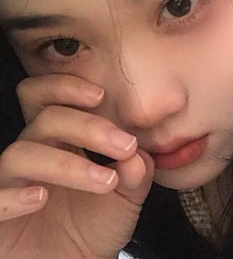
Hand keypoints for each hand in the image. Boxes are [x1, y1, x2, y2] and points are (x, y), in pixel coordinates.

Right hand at [0, 74, 153, 258]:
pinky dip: (13, 196)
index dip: (65, 87)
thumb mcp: (125, 198)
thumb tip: (138, 155)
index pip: (48, 99)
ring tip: (106, 180)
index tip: (100, 95)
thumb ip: (135, 174)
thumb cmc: (95, 226)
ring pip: (21, 154)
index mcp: (60, 141)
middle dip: (86, 126)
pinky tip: (41, 198)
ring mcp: (11, 185)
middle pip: (44, 120)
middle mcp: (33, 155)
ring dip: (66, 164)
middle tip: (124, 145)